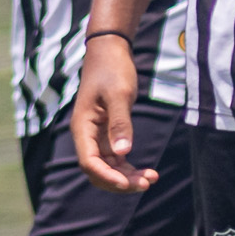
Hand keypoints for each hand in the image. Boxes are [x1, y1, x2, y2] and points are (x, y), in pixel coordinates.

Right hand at [71, 35, 156, 191]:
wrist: (110, 52)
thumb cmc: (112, 69)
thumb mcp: (119, 94)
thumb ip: (120, 123)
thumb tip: (123, 153)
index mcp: (82, 127)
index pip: (89, 163)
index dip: (107, 177)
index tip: (127, 183)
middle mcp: (87, 136)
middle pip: (98, 171)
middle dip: (120, 181)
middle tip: (146, 183)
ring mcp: (97, 136)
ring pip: (109, 168)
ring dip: (128, 177)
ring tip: (151, 178)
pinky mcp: (108, 134)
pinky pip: (117, 159)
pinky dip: (130, 167)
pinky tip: (149, 171)